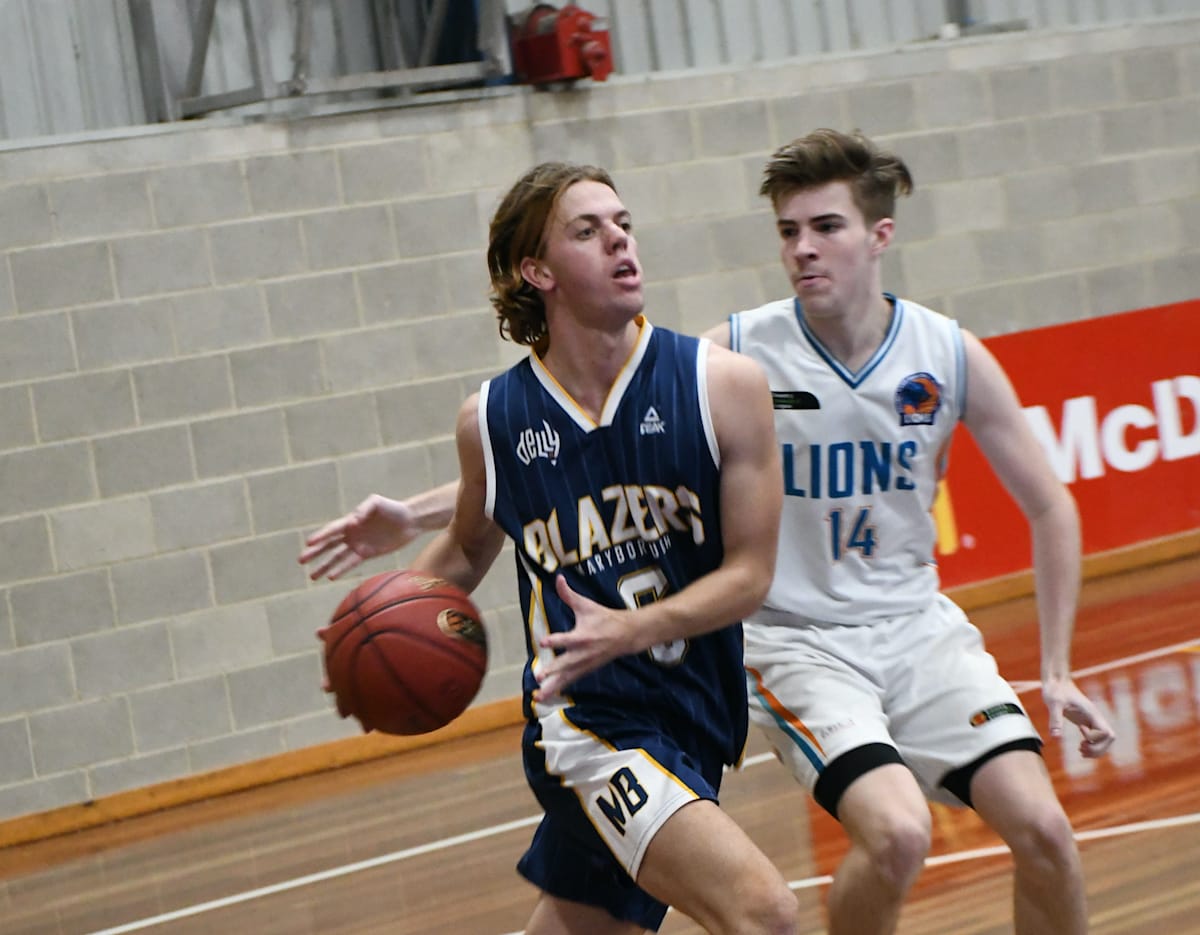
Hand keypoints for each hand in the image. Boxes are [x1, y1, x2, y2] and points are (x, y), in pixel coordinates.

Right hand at [298, 494, 420, 579]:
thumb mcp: (377, 502)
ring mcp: (358, 544)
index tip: (308, 543)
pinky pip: (351, 563)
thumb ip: (364, 509)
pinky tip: (331, 577)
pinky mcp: (367, 553)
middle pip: (329, 545)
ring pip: (336, 557)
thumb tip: (352, 521)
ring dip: (324, 566)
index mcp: (350, 520)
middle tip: (300, 560)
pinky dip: (341, 569)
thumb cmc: (393, 508)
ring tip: (311, 576)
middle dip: (315, 553)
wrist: (410, 520)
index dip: (320, 536)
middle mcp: (351, 533)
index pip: (331, 530)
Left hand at [534, 575, 635, 700]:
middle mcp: (582, 653)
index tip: (542, 642)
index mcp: (583, 636)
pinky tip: (546, 696)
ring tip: (538, 696)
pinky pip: (571, 681)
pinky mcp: (586, 670)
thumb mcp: (586, 605)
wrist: (627, 635)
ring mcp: (584, 664)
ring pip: (567, 677)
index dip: (555, 640)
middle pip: (565, 663)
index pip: (567, 639)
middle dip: (553, 671)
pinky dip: (559, 688)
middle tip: (539, 677)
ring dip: (553, 686)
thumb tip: (558, 578)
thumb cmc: (604, 618)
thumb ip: (569, 595)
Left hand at [1042, 676, 1114, 758]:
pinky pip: (1096, 737)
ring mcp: (1091, 719)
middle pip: (1109, 738)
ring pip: (1104, 739)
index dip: (1096, 739)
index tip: (1081, 732)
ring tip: (1081, 750)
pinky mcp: (1085, 721)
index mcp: (1091, 712)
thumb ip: (1055, 719)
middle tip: (1081, 749)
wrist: (1056, 680)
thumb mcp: (1053, 703)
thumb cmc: (1055, 689)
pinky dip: (1092, 745)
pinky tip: (1081, 746)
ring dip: (1096, 749)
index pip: (1107, 733)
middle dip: (1098, 749)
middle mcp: (1094, 717)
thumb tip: (1055, 737)